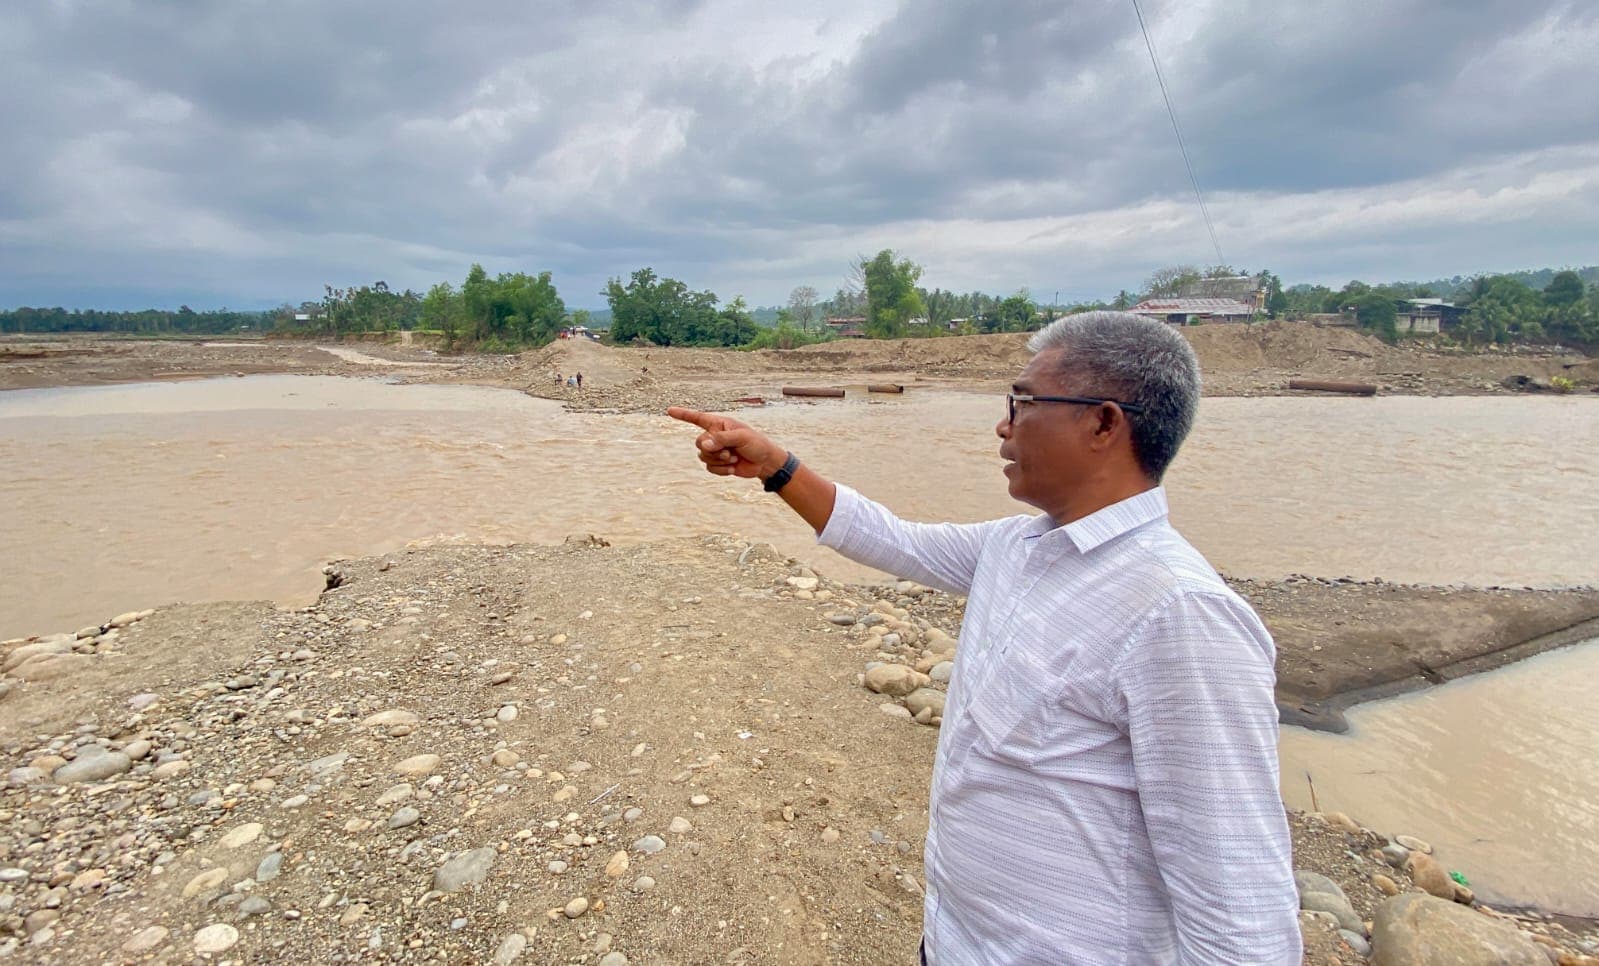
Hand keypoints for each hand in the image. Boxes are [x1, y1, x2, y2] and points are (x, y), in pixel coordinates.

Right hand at [667, 407, 787, 478]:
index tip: (669, 411)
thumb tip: (703, 445)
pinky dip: (722, 470)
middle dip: (713, 450)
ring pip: (703, 457)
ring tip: (734, 458)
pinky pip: (710, 468)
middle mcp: (714, 436)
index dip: (683, 414)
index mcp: (719, 424)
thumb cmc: (756, 444)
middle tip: (730, 452)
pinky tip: (734, 467)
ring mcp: (715, 451)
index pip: (697, 418)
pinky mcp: (718, 464)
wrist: (765, 462)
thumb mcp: (741, 437)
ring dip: (719, 460)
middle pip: (699, 443)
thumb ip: (721, 439)